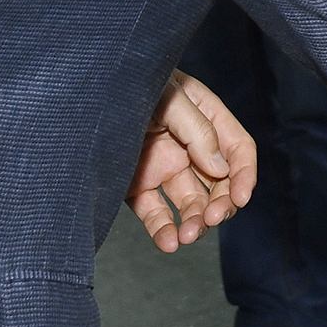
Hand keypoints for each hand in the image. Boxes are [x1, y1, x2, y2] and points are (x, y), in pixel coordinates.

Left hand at [125, 71, 257, 251]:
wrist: (82, 94)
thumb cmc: (129, 83)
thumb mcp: (170, 98)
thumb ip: (198, 130)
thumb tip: (221, 168)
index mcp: (204, 118)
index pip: (236, 148)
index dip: (243, 174)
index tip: (240, 197)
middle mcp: (189, 146)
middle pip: (218, 182)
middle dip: (220, 204)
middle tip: (211, 218)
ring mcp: (164, 167)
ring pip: (190, 203)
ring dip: (195, 222)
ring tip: (187, 236)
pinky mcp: (139, 186)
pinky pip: (155, 214)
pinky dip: (164, 231)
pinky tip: (169, 243)